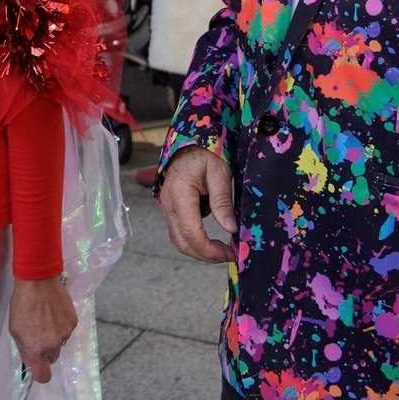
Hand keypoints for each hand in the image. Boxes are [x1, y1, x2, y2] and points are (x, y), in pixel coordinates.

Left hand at [8, 274, 77, 384]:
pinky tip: (53, 312)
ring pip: (60, 343)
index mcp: (37, 349)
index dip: (40, 372)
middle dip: (46, 351)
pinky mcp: (73, 322)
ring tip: (44, 318)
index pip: (43, 376)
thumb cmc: (22, 304)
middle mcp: (53, 344)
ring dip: (53, 336)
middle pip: (52, 358)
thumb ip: (24, 349)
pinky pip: (67, 330)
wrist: (38, 280)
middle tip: (38, 335)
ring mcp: (65, 333)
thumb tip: (30, 362)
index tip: (36, 365)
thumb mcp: (15, 330)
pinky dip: (61, 324)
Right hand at [158, 146, 236, 263]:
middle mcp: (168, 204)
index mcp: (180, 193)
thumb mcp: (220, 173)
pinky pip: (179, 232)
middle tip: (228, 255)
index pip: (190, 231)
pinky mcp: (171, 209)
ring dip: (199, 251)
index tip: (228, 253)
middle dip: (205, 255)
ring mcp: (167, 207)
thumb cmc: (205, 154)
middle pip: (181, 242)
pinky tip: (211, 241)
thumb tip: (231, 229)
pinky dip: (194, 242)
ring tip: (222, 251)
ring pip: (178, 240)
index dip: (209, 249)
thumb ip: (222, 201)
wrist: (189, 144)